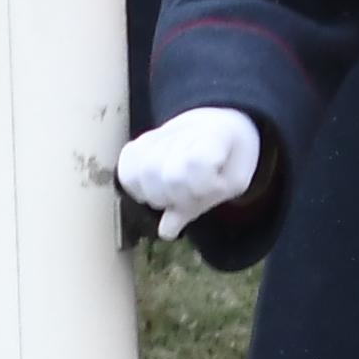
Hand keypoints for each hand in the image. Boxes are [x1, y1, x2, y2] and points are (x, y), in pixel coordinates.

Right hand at [118, 108, 264, 235]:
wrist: (218, 127)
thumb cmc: (229, 159)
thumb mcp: (233, 181)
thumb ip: (203, 203)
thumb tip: (165, 231)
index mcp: (215, 134)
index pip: (196, 163)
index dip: (204, 186)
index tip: (217, 185)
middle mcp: (179, 130)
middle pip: (169, 177)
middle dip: (183, 198)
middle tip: (194, 193)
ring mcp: (153, 136)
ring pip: (142, 176)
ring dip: (159, 197)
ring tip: (174, 192)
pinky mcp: (136, 145)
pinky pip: (125, 172)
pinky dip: (137, 190)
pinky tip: (154, 189)